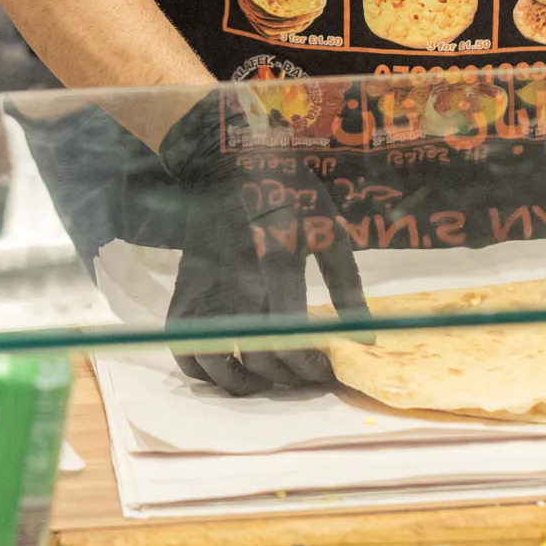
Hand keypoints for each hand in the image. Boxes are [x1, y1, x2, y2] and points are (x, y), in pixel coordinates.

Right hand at [158, 93, 367, 394]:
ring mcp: (204, 288)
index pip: (288, 334)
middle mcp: (235, 280)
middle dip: (287, 378)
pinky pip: (183, 348)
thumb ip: (347, 285)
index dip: (309, 366)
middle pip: (257, 356)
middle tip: (304, 376)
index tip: (325, 371)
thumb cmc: (287, 190)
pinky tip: (229, 367)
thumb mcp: (328, 227)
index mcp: (276, 258)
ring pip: (214, 361)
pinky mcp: (183, 291)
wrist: (225, 161)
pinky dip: (202, 370)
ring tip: (268, 380)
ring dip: (244, 384)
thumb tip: (363, 340)